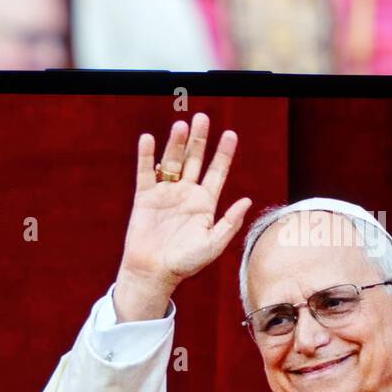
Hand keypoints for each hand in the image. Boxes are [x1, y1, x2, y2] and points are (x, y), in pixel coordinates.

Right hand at [113, 112, 251, 320]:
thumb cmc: (185, 263)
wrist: (153, 272)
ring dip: (176, 143)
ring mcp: (166, 193)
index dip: (224, 153)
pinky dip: (146, 156)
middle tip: (203, 118)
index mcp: (206, 203)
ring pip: (172, 161)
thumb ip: (230, 223)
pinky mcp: (145, 197)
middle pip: (195, 159)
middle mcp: (187, 194)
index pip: (217, 172)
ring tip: (181, 126)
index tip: (230, 134)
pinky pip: (145, 172)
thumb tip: (247, 200)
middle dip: (199, 140)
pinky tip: (148, 139)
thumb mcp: (213, 244)